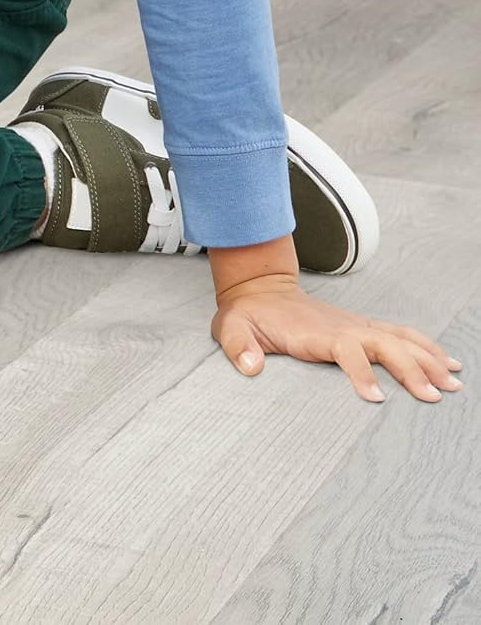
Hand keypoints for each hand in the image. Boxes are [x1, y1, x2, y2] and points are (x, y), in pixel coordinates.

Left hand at [211, 272, 464, 402]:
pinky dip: (426, 346)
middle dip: (411, 368)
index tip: (376, 398)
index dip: (361, 371)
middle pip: (384, 344)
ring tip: (455, 382)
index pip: (344, 349)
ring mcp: (355, 324)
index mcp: (314, 332)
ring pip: (399, 338)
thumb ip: (239, 347)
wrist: (260, 288)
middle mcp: (342, 326)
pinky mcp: (362, 326)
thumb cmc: (248, 314)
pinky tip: (448, 362)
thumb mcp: (231, 328)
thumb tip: (251, 367)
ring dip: (428, 358)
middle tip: (435, 396)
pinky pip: (400, 333)